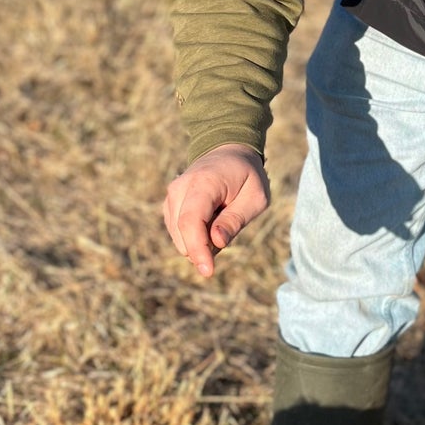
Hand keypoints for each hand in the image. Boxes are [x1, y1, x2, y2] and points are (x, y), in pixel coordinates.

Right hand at [162, 144, 269, 277]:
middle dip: (204, 246)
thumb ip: (235, 220)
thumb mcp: (255, 197)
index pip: (191, 221)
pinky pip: (178, 233)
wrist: (228, 153)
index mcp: (203, 183)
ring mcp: (171, 196)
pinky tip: (211, 220)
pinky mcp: (169, 205)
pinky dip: (195, 236)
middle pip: (182, 233)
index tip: (208, 271)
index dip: (197, 249)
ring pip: (178, 237)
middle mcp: (180, 188)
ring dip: (201, 240)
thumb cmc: (247, 176)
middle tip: (229, 226)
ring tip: (221, 217)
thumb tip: (215, 243)